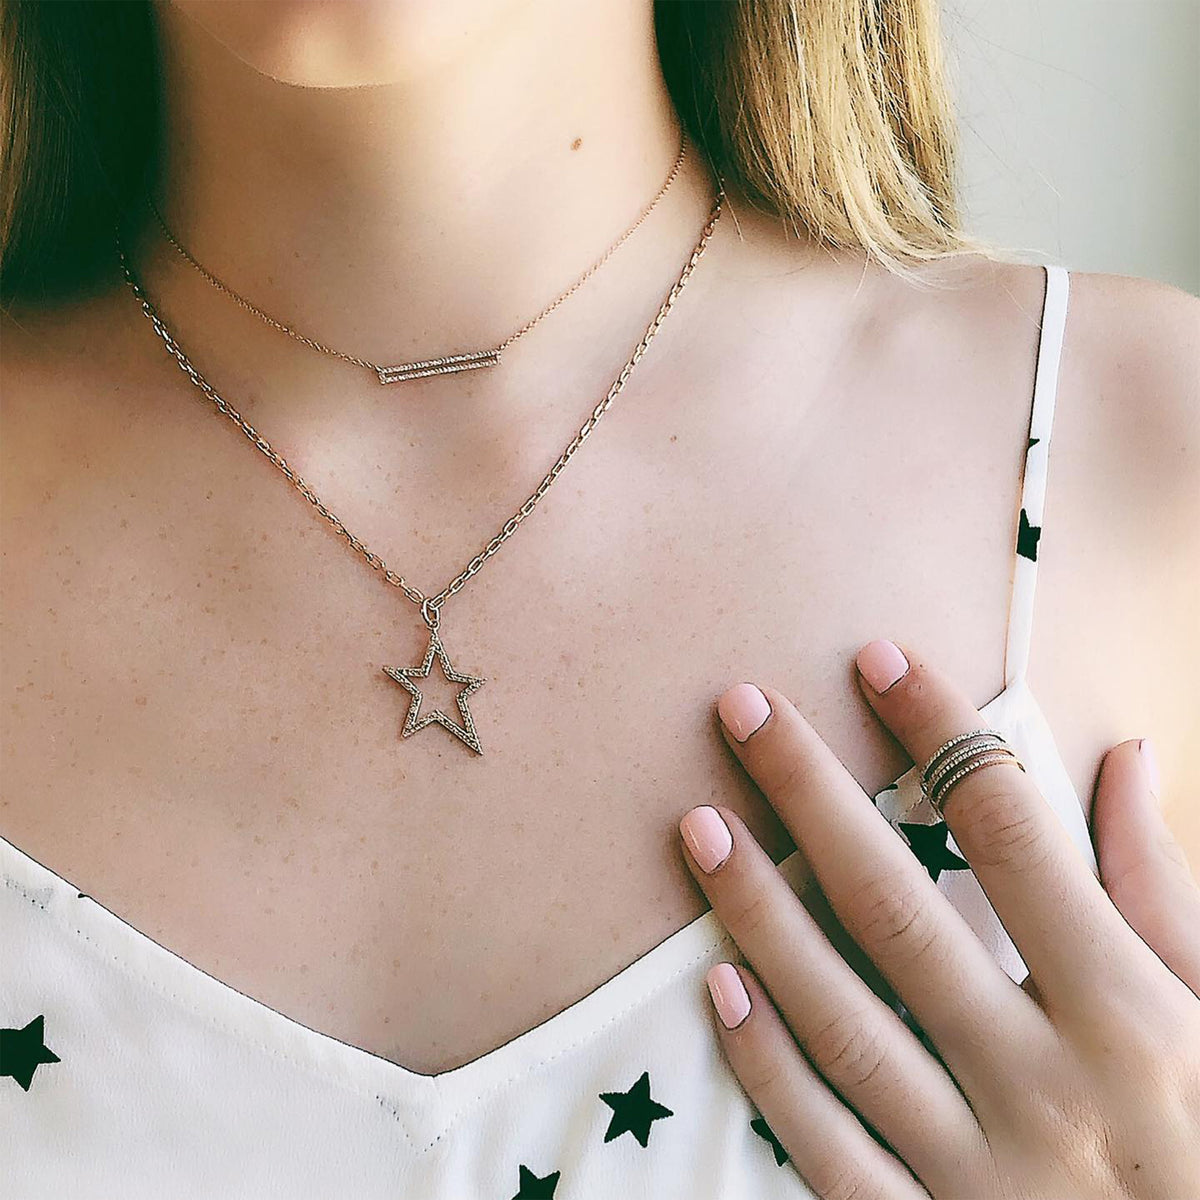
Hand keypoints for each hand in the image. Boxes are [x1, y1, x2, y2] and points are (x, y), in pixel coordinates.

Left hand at [679, 639, 1199, 1198]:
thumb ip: (1163, 890)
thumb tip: (1123, 757)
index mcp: (1131, 1017)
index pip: (1014, 838)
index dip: (942, 736)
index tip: (878, 659)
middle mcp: (1046, 1089)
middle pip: (899, 912)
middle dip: (813, 798)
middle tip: (741, 709)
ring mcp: (980, 1176)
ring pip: (844, 1025)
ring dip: (761, 917)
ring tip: (699, 824)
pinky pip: (829, 1154)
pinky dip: (768, 1071)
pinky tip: (719, 988)